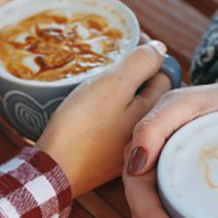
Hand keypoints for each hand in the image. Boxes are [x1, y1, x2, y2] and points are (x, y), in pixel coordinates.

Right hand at [35, 41, 171, 196]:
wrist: (53, 169)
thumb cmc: (84, 124)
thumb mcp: (113, 84)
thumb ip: (140, 63)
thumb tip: (160, 48)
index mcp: (157, 113)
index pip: (164, 74)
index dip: (146, 58)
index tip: (125, 50)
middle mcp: (151, 133)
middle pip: (148, 91)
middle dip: (133, 76)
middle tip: (108, 67)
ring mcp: (130, 146)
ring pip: (131, 108)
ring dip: (118, 94)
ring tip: (96, 85)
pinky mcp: (110, 156)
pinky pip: (115, 125)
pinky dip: (107, 113)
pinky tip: (90, 110)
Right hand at [122, 69, 217, 217]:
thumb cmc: (217, 98)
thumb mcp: (186, 102)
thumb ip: (155, 124)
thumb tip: (136, 163)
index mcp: (145, 144)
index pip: (137, 186)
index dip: (148, 213)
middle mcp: (152, 162)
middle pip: (142, 205)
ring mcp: (166, 174)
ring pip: (153, 211)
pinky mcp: (183, 184)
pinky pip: (173, 210)